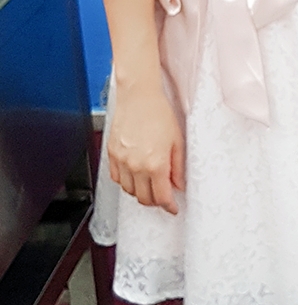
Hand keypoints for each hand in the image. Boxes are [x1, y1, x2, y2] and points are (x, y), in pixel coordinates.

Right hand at [108, 84, 184, 215]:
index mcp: (155, 164)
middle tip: (162, 197)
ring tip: (149, 186)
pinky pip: (116, 178)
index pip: (161, 197)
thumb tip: (178, 184)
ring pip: (128, 191)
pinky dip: (125, 182)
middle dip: (155, 202)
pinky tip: (134, 176)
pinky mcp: (111, 153)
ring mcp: (121, 161)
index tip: (172, 207)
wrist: (138, 96)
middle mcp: (136, 166)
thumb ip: (178, 167)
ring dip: (139, 192)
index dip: (169, 206)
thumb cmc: (158, 113)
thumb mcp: (177, 141)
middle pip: (144, 198)